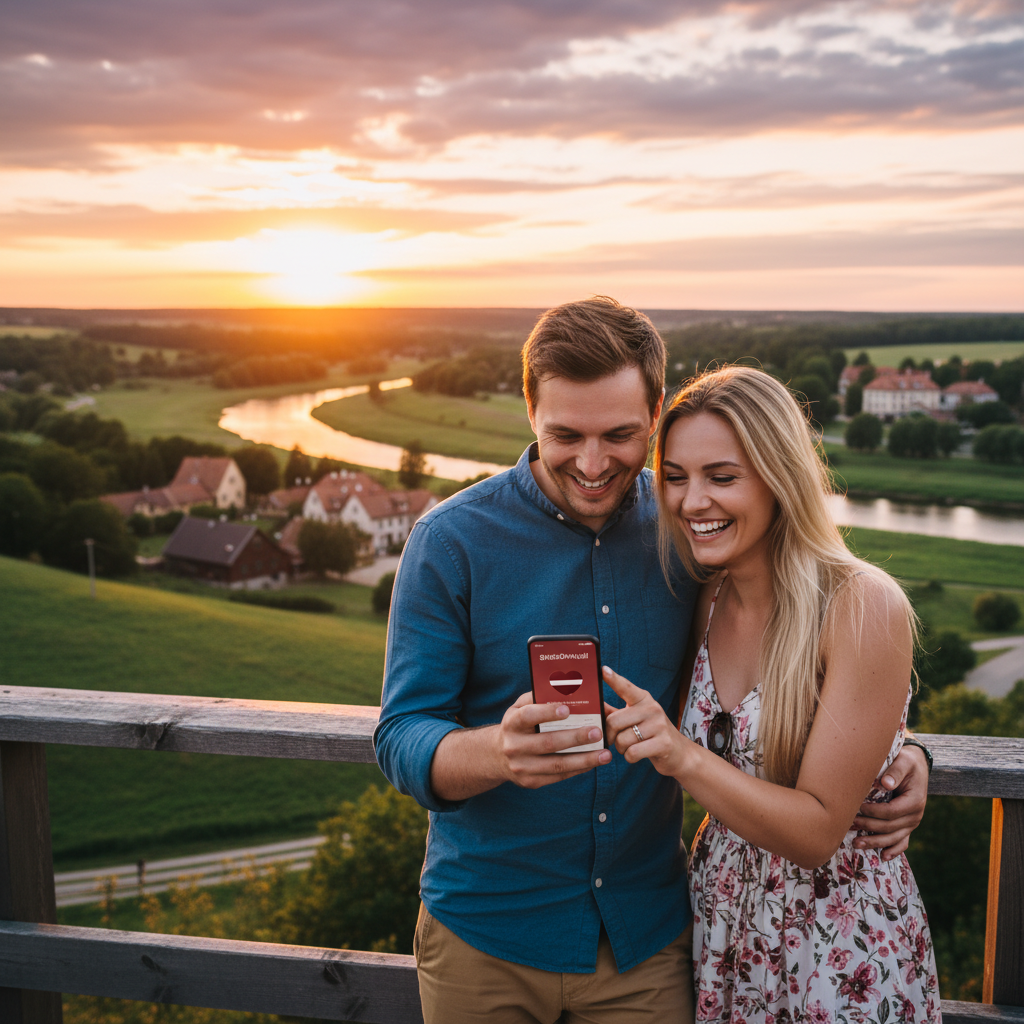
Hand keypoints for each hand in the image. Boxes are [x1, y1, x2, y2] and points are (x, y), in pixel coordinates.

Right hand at [497, 691, 611, 789]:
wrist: (497, 755)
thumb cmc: (518, 724)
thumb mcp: (520, 707)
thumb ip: (538, 697)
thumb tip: (566, 688)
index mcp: (511, 723)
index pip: (528, 716)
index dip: (547, 712)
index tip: (567, 709)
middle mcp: (513, 746)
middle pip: (547, 743)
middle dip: (575, 738)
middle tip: (597, 732)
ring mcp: (522, 767)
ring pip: (557, 765)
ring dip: (584, 760)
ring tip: (605, 754)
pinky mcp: (531, 782)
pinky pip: (558, 776)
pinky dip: (578, 769)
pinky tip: (594, 762)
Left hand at [602, 667, 686, 777]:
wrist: (678, 752)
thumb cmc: (650, 733)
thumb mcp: (634, 718)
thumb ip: (614, 712)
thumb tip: (593, 705)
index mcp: (643, 699)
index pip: (626, 687)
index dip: (613, 679)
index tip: (602, 669)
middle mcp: (652, 708)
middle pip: (614, 721)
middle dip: (610, 735)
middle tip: (614, 740)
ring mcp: (659, 725)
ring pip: (622, 740)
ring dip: (620, 748)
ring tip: (630, 746)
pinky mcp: (663, 743)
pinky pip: (632, 753)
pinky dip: (629, 757)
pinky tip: (636, 754)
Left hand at [851, 742, 928, 859]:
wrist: (916, 766)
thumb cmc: (906, 762)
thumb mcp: (903, 761)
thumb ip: (895, 772)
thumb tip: (884, 783)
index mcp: (914, 801)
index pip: (891, 812)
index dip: (873, 812)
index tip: (858, 808)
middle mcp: (915, 815)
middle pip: (890, 827)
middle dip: (869, 828)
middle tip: (849, 825)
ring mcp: (911, 823)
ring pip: (893, 838)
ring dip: (875, 843)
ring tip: (856, 844)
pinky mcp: (907, 826)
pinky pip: (902, 842)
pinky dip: (893, 850)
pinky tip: (882, 856)